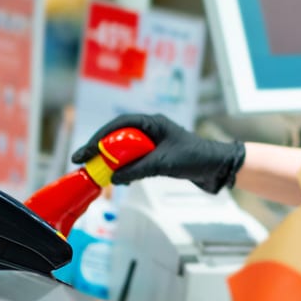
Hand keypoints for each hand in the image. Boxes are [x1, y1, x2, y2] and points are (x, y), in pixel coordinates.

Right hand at [71, 113, 244, 193]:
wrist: (218, 168)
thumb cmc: (195, 158)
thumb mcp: (164, 163)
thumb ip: (138, 169)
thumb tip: (113, 177)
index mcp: (153, 122)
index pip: (119, 124)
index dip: (99, 136)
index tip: (85, 151)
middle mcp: (151, 129)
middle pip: (118, 135)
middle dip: (100, 148)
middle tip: (82, 161)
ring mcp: (154, 142)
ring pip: (125, 148)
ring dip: (111, 159)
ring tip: (95, 171)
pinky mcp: (158, 156)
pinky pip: (135, 159)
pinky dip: (125, 167)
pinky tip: (118, 178)